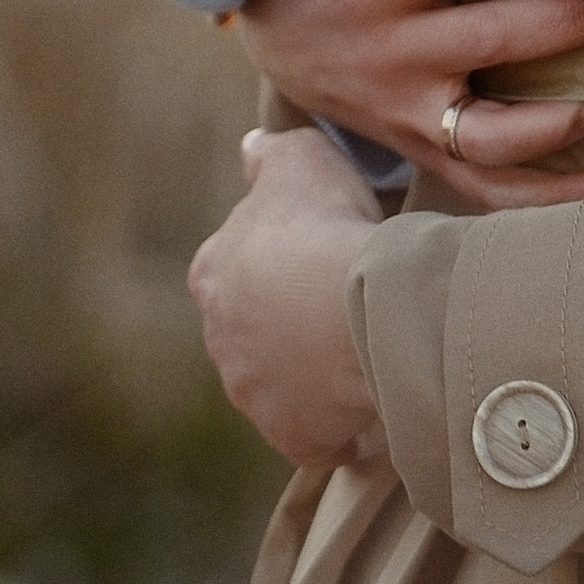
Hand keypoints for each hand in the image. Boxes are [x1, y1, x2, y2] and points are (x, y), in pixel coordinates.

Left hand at [189, 129, 383, 465]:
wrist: (359, 302)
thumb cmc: (326, 222)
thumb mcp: (299, 156)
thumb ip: (271, 153)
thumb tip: (252, 148)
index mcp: (213, 272)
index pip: (236, 266)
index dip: (279, 257)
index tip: (317, 251)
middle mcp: (220, 339)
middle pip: (257, 329)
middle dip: (292, 319)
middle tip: (344, 300)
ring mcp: (252, 394)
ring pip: (282, 382)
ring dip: (313, 369)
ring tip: (364, 348)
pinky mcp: (291, 435)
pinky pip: (315, 432)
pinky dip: (338, 422)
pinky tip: (370, 401)